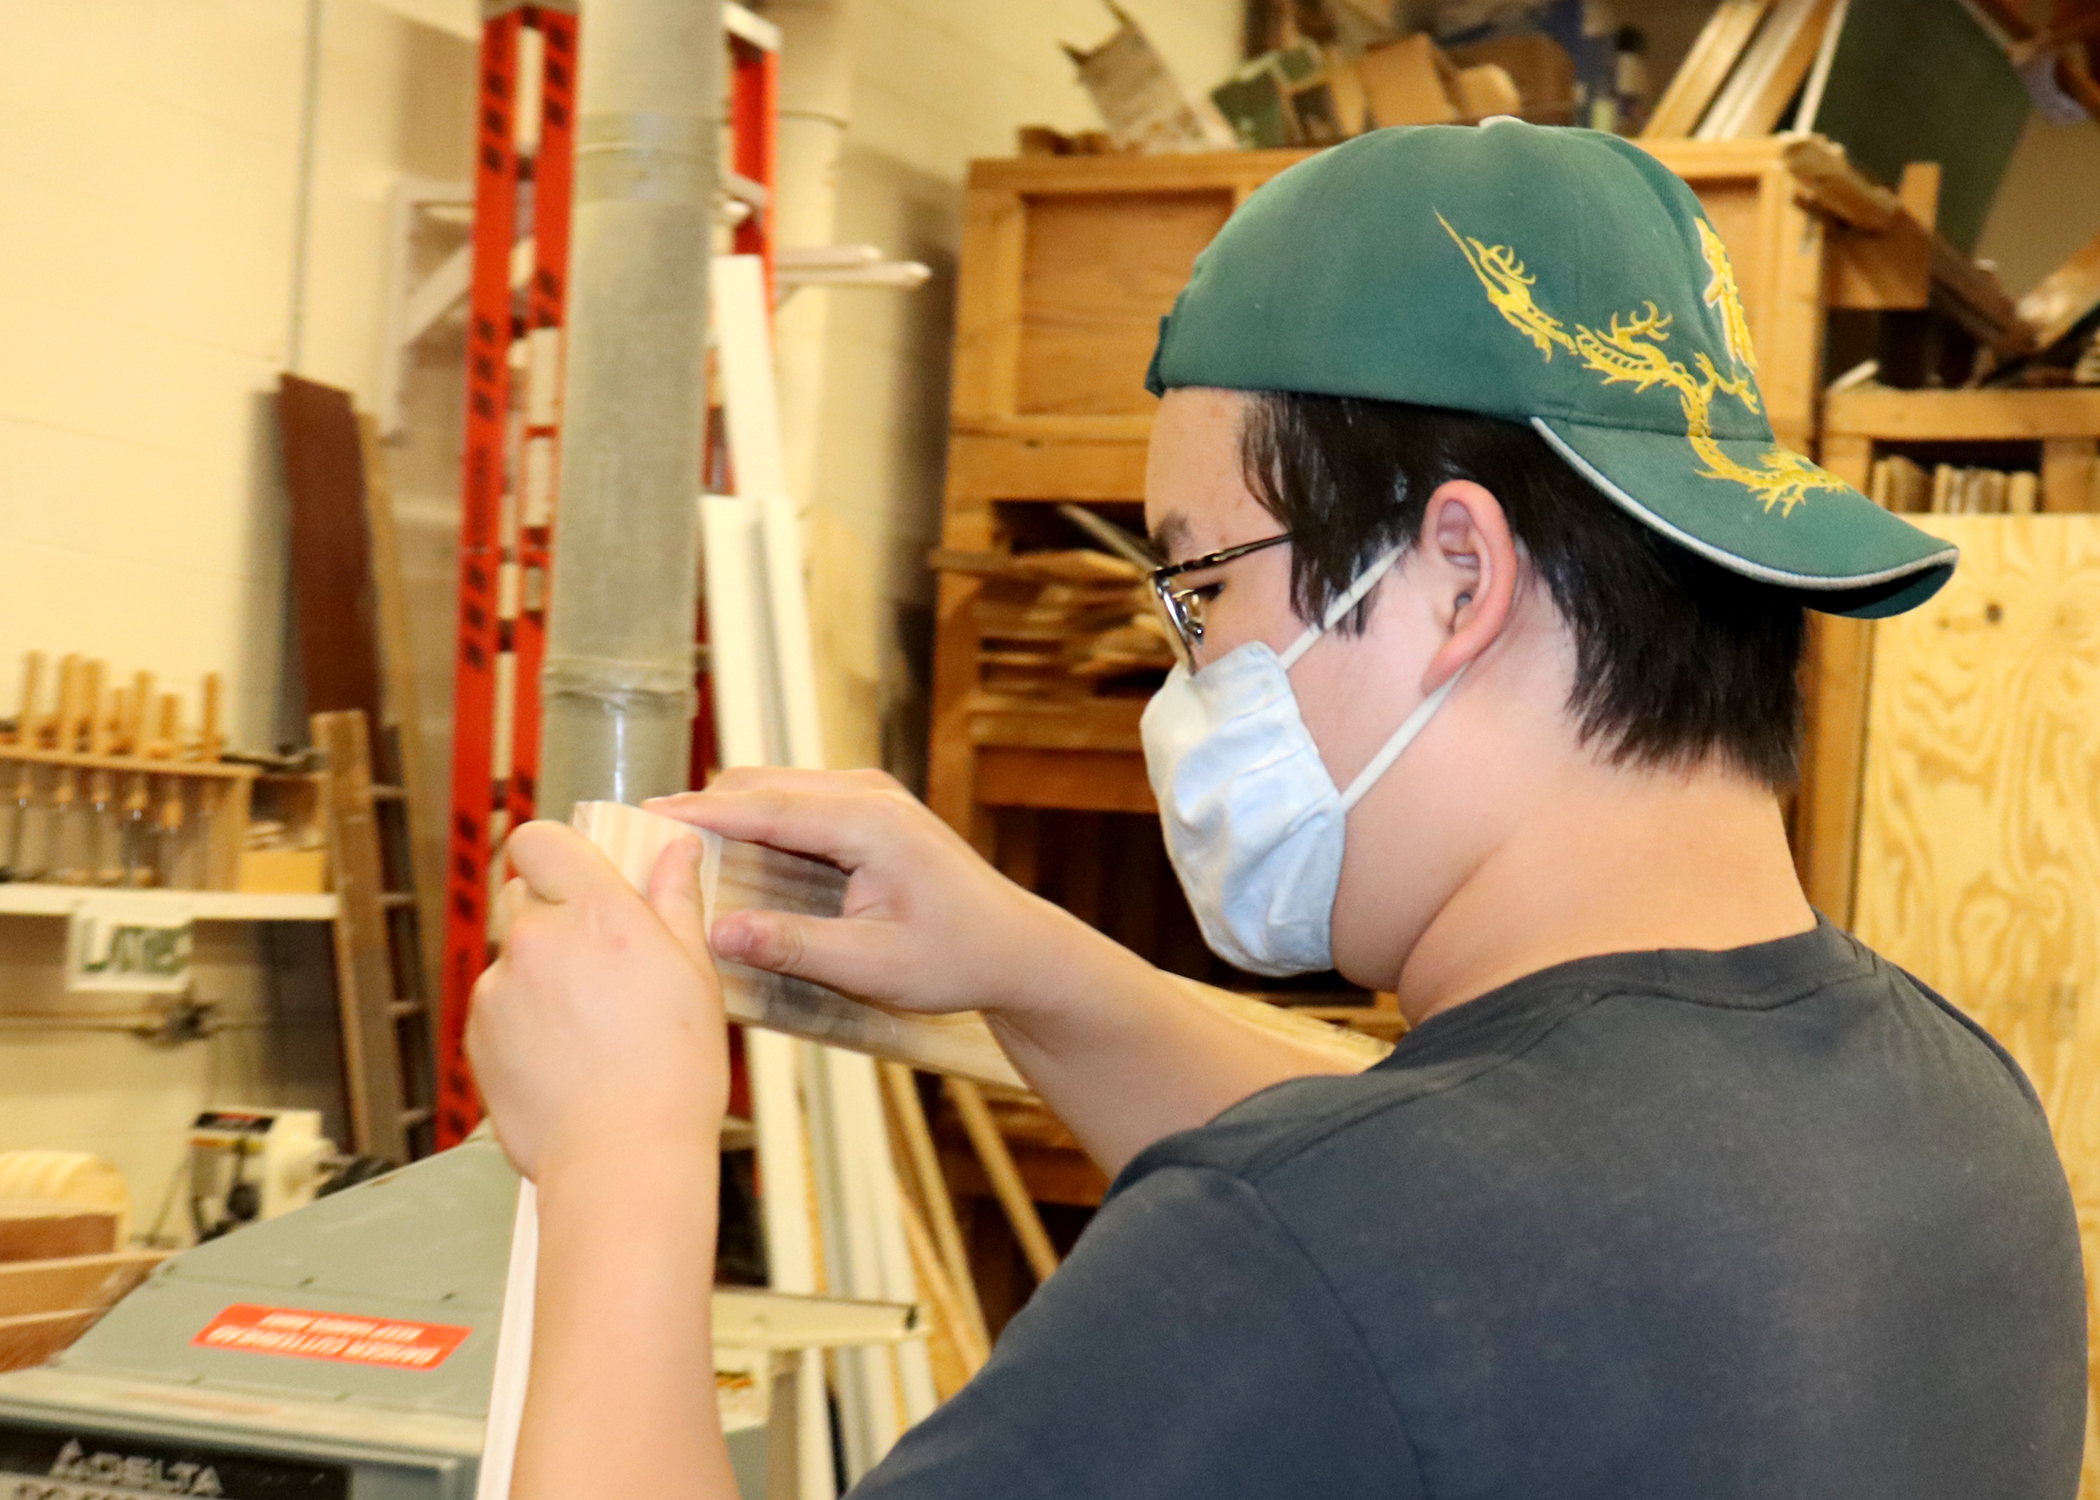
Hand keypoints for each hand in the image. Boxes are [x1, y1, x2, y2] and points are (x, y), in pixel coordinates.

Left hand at [467, 821, 727, 1180]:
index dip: (555, 854)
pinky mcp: (476, 1033)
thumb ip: (676, 900)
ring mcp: (499, 987)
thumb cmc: (672, 1071)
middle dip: (553, 915)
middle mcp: (537, 939)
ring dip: (538, 972)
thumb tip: (677, 849)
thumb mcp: (694, 974)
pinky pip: (495, 1004)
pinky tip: (562, 1056)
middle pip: (522, 894)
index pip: (539, 840)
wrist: (622, 1158)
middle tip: (598, 962)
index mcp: (597, 914)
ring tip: (587, 1027)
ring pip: (511, 955)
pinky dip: (521, 1019)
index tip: (580, 876)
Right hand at [643, 769, 1105, 1020]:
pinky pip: (794, 805)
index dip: (698, 814)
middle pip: (760, 787)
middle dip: (702, 812)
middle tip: (643, 846)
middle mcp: (868, 794)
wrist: (1015, 949)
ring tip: (672, 854)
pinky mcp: (867, 810)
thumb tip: (714, 932)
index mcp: (869, 823)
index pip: (764, 808)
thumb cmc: (954, 959)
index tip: (640, 819)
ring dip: (728, 817)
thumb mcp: (870, 966)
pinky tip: (727, 861)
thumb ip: (792, 946)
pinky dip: (756, 825)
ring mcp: (869, 796)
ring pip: (774, 791)